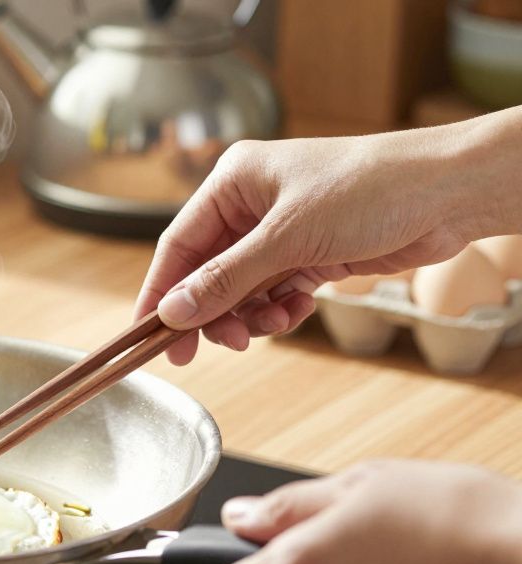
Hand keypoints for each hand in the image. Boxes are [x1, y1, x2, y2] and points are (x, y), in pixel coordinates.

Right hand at [135, 107, 521, 365]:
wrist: (450, 193)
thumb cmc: (373, 189)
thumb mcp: (288, 238)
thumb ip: (226, 279)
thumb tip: (174, 312)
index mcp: (235, 181)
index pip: (179, 244)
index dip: (162, 292)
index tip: (150, 334)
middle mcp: (252, 203)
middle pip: (208, 271)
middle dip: (213, 310)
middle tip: (217, 346)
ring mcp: (282, 230)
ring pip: (241, 288)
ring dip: (250, 315)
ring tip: (273, 326)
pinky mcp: (310, 252)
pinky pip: (273, 292)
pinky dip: (279, 310)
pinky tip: (298, 310)